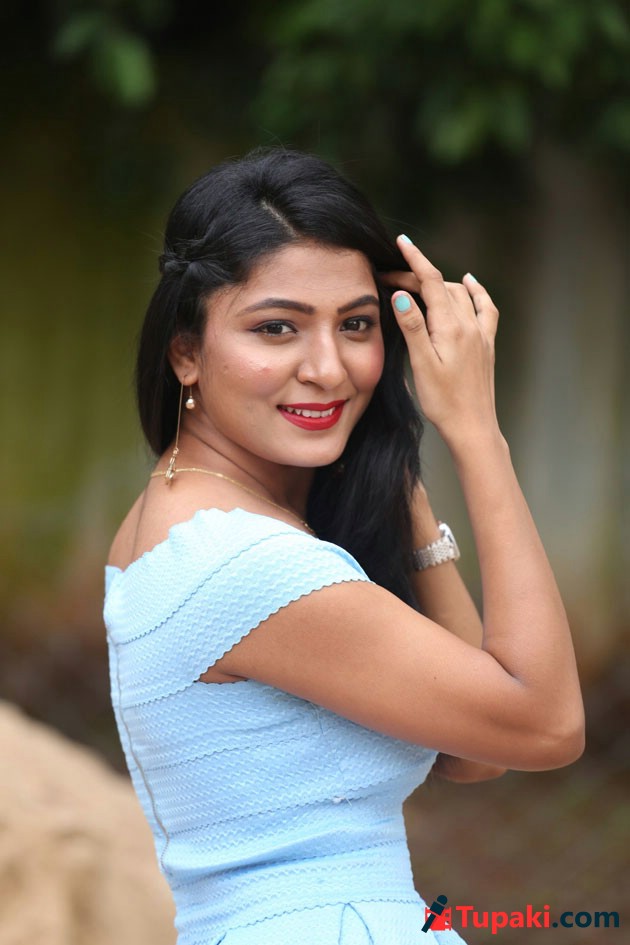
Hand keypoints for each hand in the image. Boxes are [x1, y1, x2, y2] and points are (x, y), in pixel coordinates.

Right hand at [381, 237, 499, 442]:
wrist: (472, 427)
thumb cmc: (443, 401)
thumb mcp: (422, 365)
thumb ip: (413, 328)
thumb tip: (402, 296)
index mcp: (451, 328)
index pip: (431, 282)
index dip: (415, 259)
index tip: (401, 242)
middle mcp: (469, 326)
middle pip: (442, 286)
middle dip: (418, 275)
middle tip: (392, 277)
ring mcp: (481, 334)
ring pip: (460, 294)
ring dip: (439, 283)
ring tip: (417, 282)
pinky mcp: (486, 345)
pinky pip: (485, 308)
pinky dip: (475, 291)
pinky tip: (469, 284)